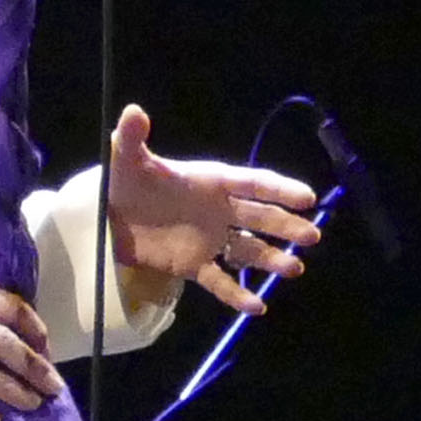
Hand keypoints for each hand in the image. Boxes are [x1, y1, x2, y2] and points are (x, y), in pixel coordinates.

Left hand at [102, 104, 321, 315]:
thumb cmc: (125, 182)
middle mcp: (218, 211)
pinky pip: (219, 282)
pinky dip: (237, 295)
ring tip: (293, 269)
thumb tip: (133, 113)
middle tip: (312, 236)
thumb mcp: (126, 160)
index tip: (307, 198)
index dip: (279, 190)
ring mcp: (209, 240)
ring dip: (271, 259)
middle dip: (286, 226)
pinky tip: (256, 307)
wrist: (107, 217)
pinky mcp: (193, 265)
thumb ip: (133, 138)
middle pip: (260, 219)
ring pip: (247, 251)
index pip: (252, 184)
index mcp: (211, 182)